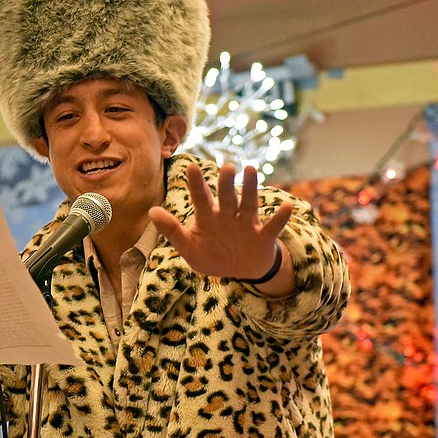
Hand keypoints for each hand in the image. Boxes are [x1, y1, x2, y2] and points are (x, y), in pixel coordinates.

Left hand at [148, 163, 292, 280]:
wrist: (239, 271)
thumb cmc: (211, 255)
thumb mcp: (188, 247)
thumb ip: (172, 231)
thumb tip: (151, 211)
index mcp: (208, 217)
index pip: (201, 198)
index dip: (197, 184)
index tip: (192, 166)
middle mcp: (228, 215)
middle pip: (227, 197)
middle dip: (226, 184)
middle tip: (226, 167)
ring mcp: (247, 224)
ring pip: (249, 204)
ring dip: (251, 189)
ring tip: (251, 170)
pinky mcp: (263, 237)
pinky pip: (273, 227)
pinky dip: (280, 219)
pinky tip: (287, 208)